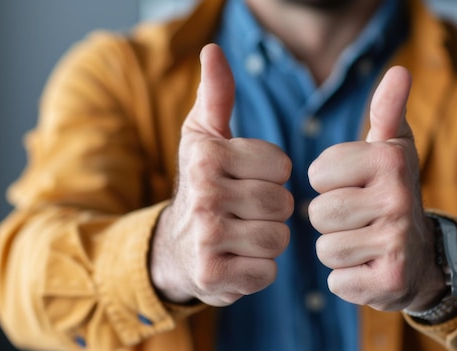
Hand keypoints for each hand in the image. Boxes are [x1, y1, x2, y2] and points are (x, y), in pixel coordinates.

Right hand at [150, 44, 293, 306]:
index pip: (281, 166)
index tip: (249, 179)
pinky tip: (239, 260)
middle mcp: (203, 195)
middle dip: (272, 209)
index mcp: (207, 156)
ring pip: (278, 238)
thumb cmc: (202, 184)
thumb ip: (217, 95)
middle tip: (248, 212)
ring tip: (245, 235)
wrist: (174, 248)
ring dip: (269, 239)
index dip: (272, 175)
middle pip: (282, 203)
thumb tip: (213, 50)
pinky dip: (259, 269)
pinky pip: (267, 271)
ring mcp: (206, 238)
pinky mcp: (213, 276)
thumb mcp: (203, 137)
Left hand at [308, 67, 444, 311]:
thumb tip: (399, 70)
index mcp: (391, 160)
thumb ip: (388, 110)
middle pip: (318, 212)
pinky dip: (348, 278)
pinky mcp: (390, 282)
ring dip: (338, 249)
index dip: (329, 183)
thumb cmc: (392, 194)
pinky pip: (337, 281)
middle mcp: (398, 199)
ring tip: (364, 243)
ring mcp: (397, 243)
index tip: (354, 186)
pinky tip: (370, 268)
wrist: (423, 257)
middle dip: (330, 220)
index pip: (317, 173)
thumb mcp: (393, 149)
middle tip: (359, 220)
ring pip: (325, 248)